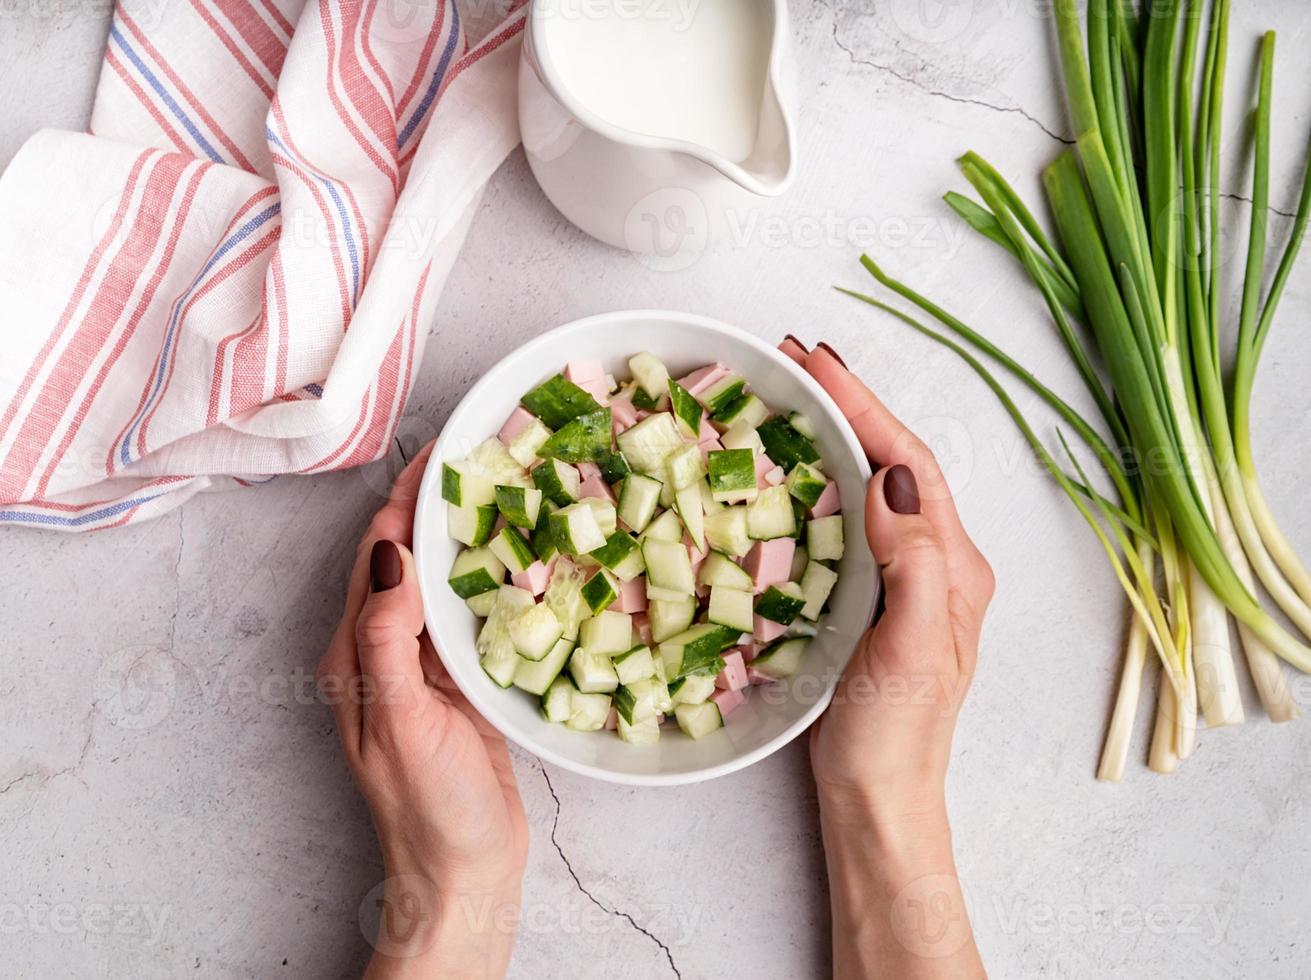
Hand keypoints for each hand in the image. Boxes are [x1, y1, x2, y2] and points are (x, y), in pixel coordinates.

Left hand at [318, 443, 527, 978]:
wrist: (464, 874)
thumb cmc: (429, 809)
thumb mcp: (403, 720)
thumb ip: (390, 637)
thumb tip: (386, 553)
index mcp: (357, 654)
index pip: (376, 556)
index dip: (402, 500)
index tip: (439, 451)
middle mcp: (384, 651)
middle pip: (405, 558)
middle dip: (432, 504)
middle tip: (478, 454)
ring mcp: (425, 666)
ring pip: (440, 580)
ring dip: (463, 533)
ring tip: (500, 488)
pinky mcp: (461, 682)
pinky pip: (471, 613)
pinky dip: (489, 576)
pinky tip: (518, 556)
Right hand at [781, 337, 991, 977]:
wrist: (878, 800)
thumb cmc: (895, 734)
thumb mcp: (914, 649)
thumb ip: (915, 563)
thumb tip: (887, 482)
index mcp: (952, 565)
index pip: (907, 462)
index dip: (863, 405)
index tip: (815, 361)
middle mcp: (935, 562)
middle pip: (892, 459)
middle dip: (848, 404)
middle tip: (794, 362)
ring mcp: (902, 580)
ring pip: (869, 484)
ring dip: (834, 434)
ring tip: (790, 398)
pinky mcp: (869, 599)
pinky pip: (847, 520)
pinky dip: (820, 481)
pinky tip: (791, 473)